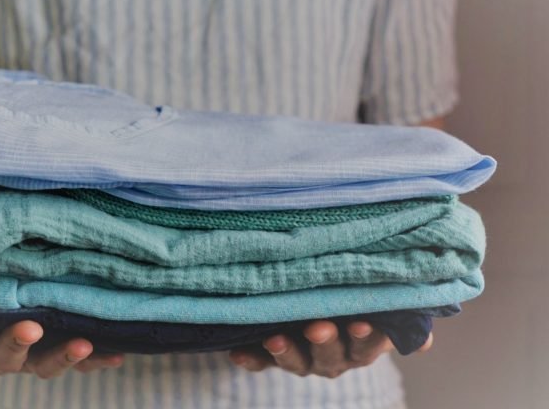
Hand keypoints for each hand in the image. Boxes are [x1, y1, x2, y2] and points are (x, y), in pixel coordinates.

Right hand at [0, 320, 124, 377]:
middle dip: (16, 342)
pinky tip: (116, 353)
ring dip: (62, 355)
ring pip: (42, 365)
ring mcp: (30, 357)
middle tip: (31, 329)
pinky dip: (97, 359)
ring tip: (82, 344)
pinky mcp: (60, 357)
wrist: (24, 292)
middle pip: (3, 355)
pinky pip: (79, 364)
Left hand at [229, 320, 432, 377]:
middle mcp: (335, 357)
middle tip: (318, 327)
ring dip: (287, 352)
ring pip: (297, 362)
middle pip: (332, 356)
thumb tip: (428, 339)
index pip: (370, 345)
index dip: (367, 337)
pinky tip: (237, 352)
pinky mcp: (273, 356)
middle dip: (325, 342)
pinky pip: (261, 363)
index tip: (360, 322)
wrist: (315, 308)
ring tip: (276, 337)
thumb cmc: (353, 300)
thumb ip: (396, 312)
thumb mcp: (375, 302)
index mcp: (363, 345)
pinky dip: (250, 359)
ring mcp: (304, 359)